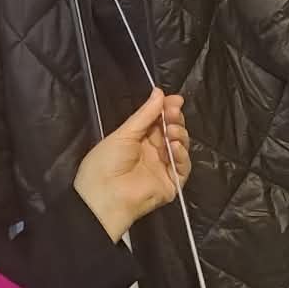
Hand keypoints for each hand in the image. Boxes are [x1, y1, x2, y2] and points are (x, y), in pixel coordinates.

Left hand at [75, 89, 189, 242]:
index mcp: (137, 140)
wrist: (105, 195)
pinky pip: (183, 166)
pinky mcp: (172, 183)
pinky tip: (175, 147)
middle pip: (172, 131)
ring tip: (172, 131)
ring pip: (180, 146)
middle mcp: (152, 152)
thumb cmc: (106, 162)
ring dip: (179, 134)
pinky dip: (182, 155)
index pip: (158, 121)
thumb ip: (145, 114)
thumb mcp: (124, 133)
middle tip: (174, 113)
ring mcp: (162, 167)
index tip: (175, 99)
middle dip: (175, 119)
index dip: (167, 109)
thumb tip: (159, 92)